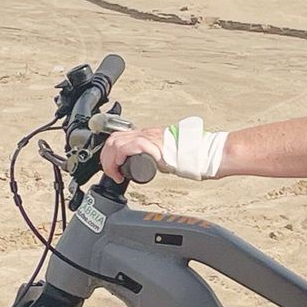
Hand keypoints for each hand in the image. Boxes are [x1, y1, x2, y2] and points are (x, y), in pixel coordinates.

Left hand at [99, 116, 227, 181]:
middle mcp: (145, 133)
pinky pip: (127, 147)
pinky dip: (118, 160)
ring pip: (116, 142)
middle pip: (113, 138)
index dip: (110, 152)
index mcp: (147, 135)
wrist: (201, 154)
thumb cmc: (189, 156)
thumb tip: (149, 166)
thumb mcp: (164, 155)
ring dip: (109, 160)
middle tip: (110, 172)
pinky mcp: (151, 144)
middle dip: (106, 157)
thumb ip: (154, 157)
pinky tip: (121, 173)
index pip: (120, 137)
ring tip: (114, 174)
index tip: (112, 167)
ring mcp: (148, 137)